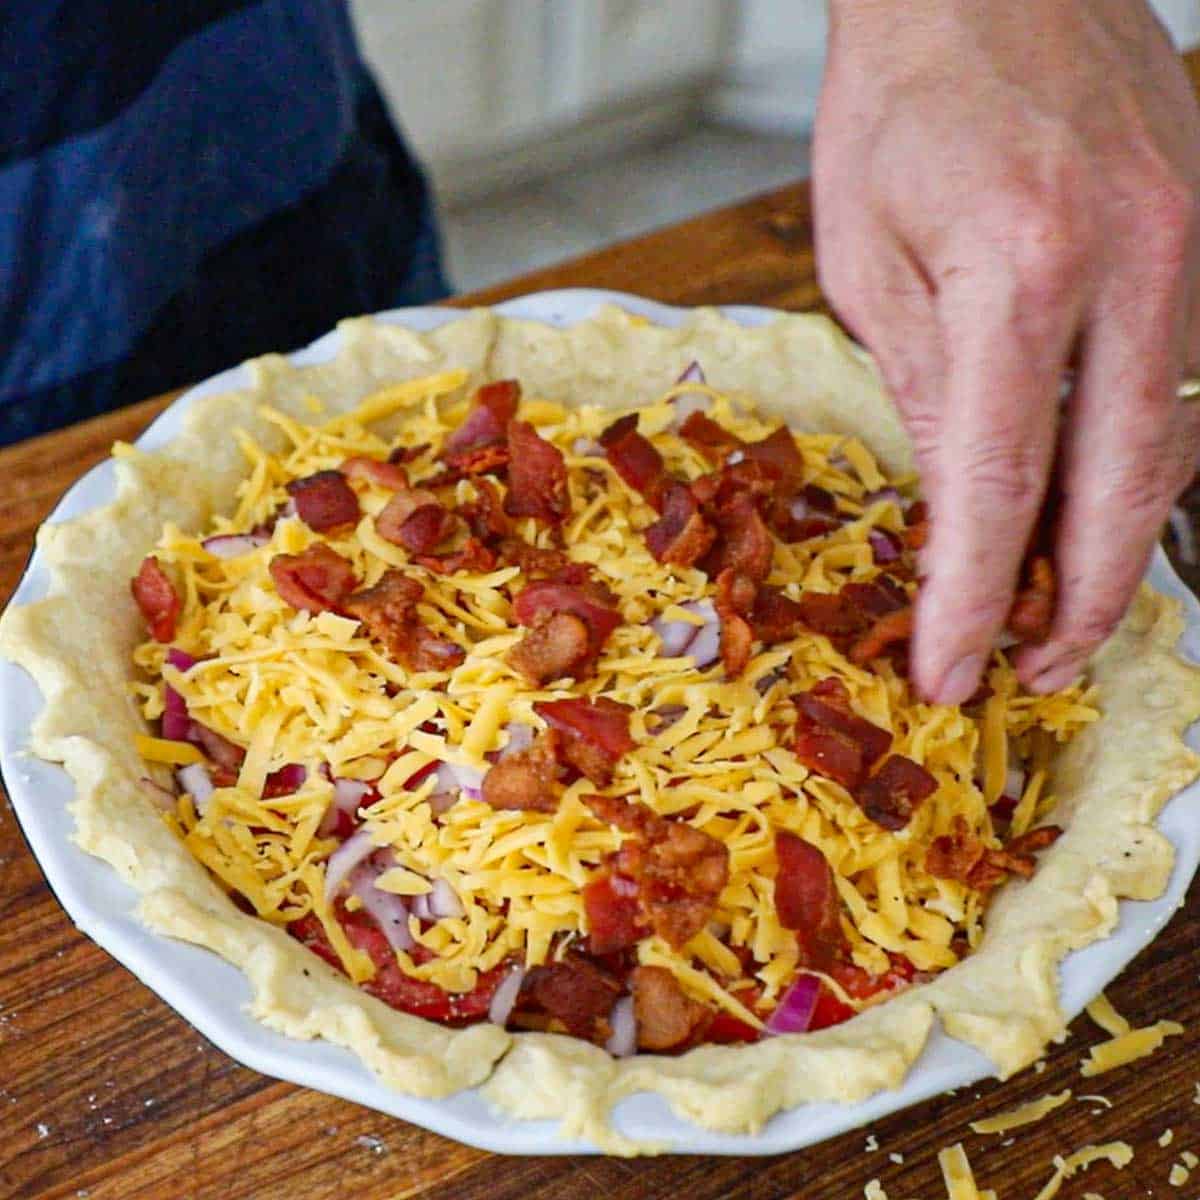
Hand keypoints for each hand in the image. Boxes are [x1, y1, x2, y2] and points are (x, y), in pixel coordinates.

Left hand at [814, 0, 1199, 702]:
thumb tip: (962, 512)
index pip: (1002, 487)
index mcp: (1022, 268)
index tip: (948, 672)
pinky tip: (1094, 511)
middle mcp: (1136, 262)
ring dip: (1118, 547)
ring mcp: (1192, 247)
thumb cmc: (901, 105)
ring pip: (1171, 448)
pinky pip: (1181, 385)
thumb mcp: (868, 262)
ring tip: (1059, 612)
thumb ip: (925, 392)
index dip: (974, 602)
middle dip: (1079, 603)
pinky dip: (1136, 468)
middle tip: (1033, 670)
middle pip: (1126, 489)